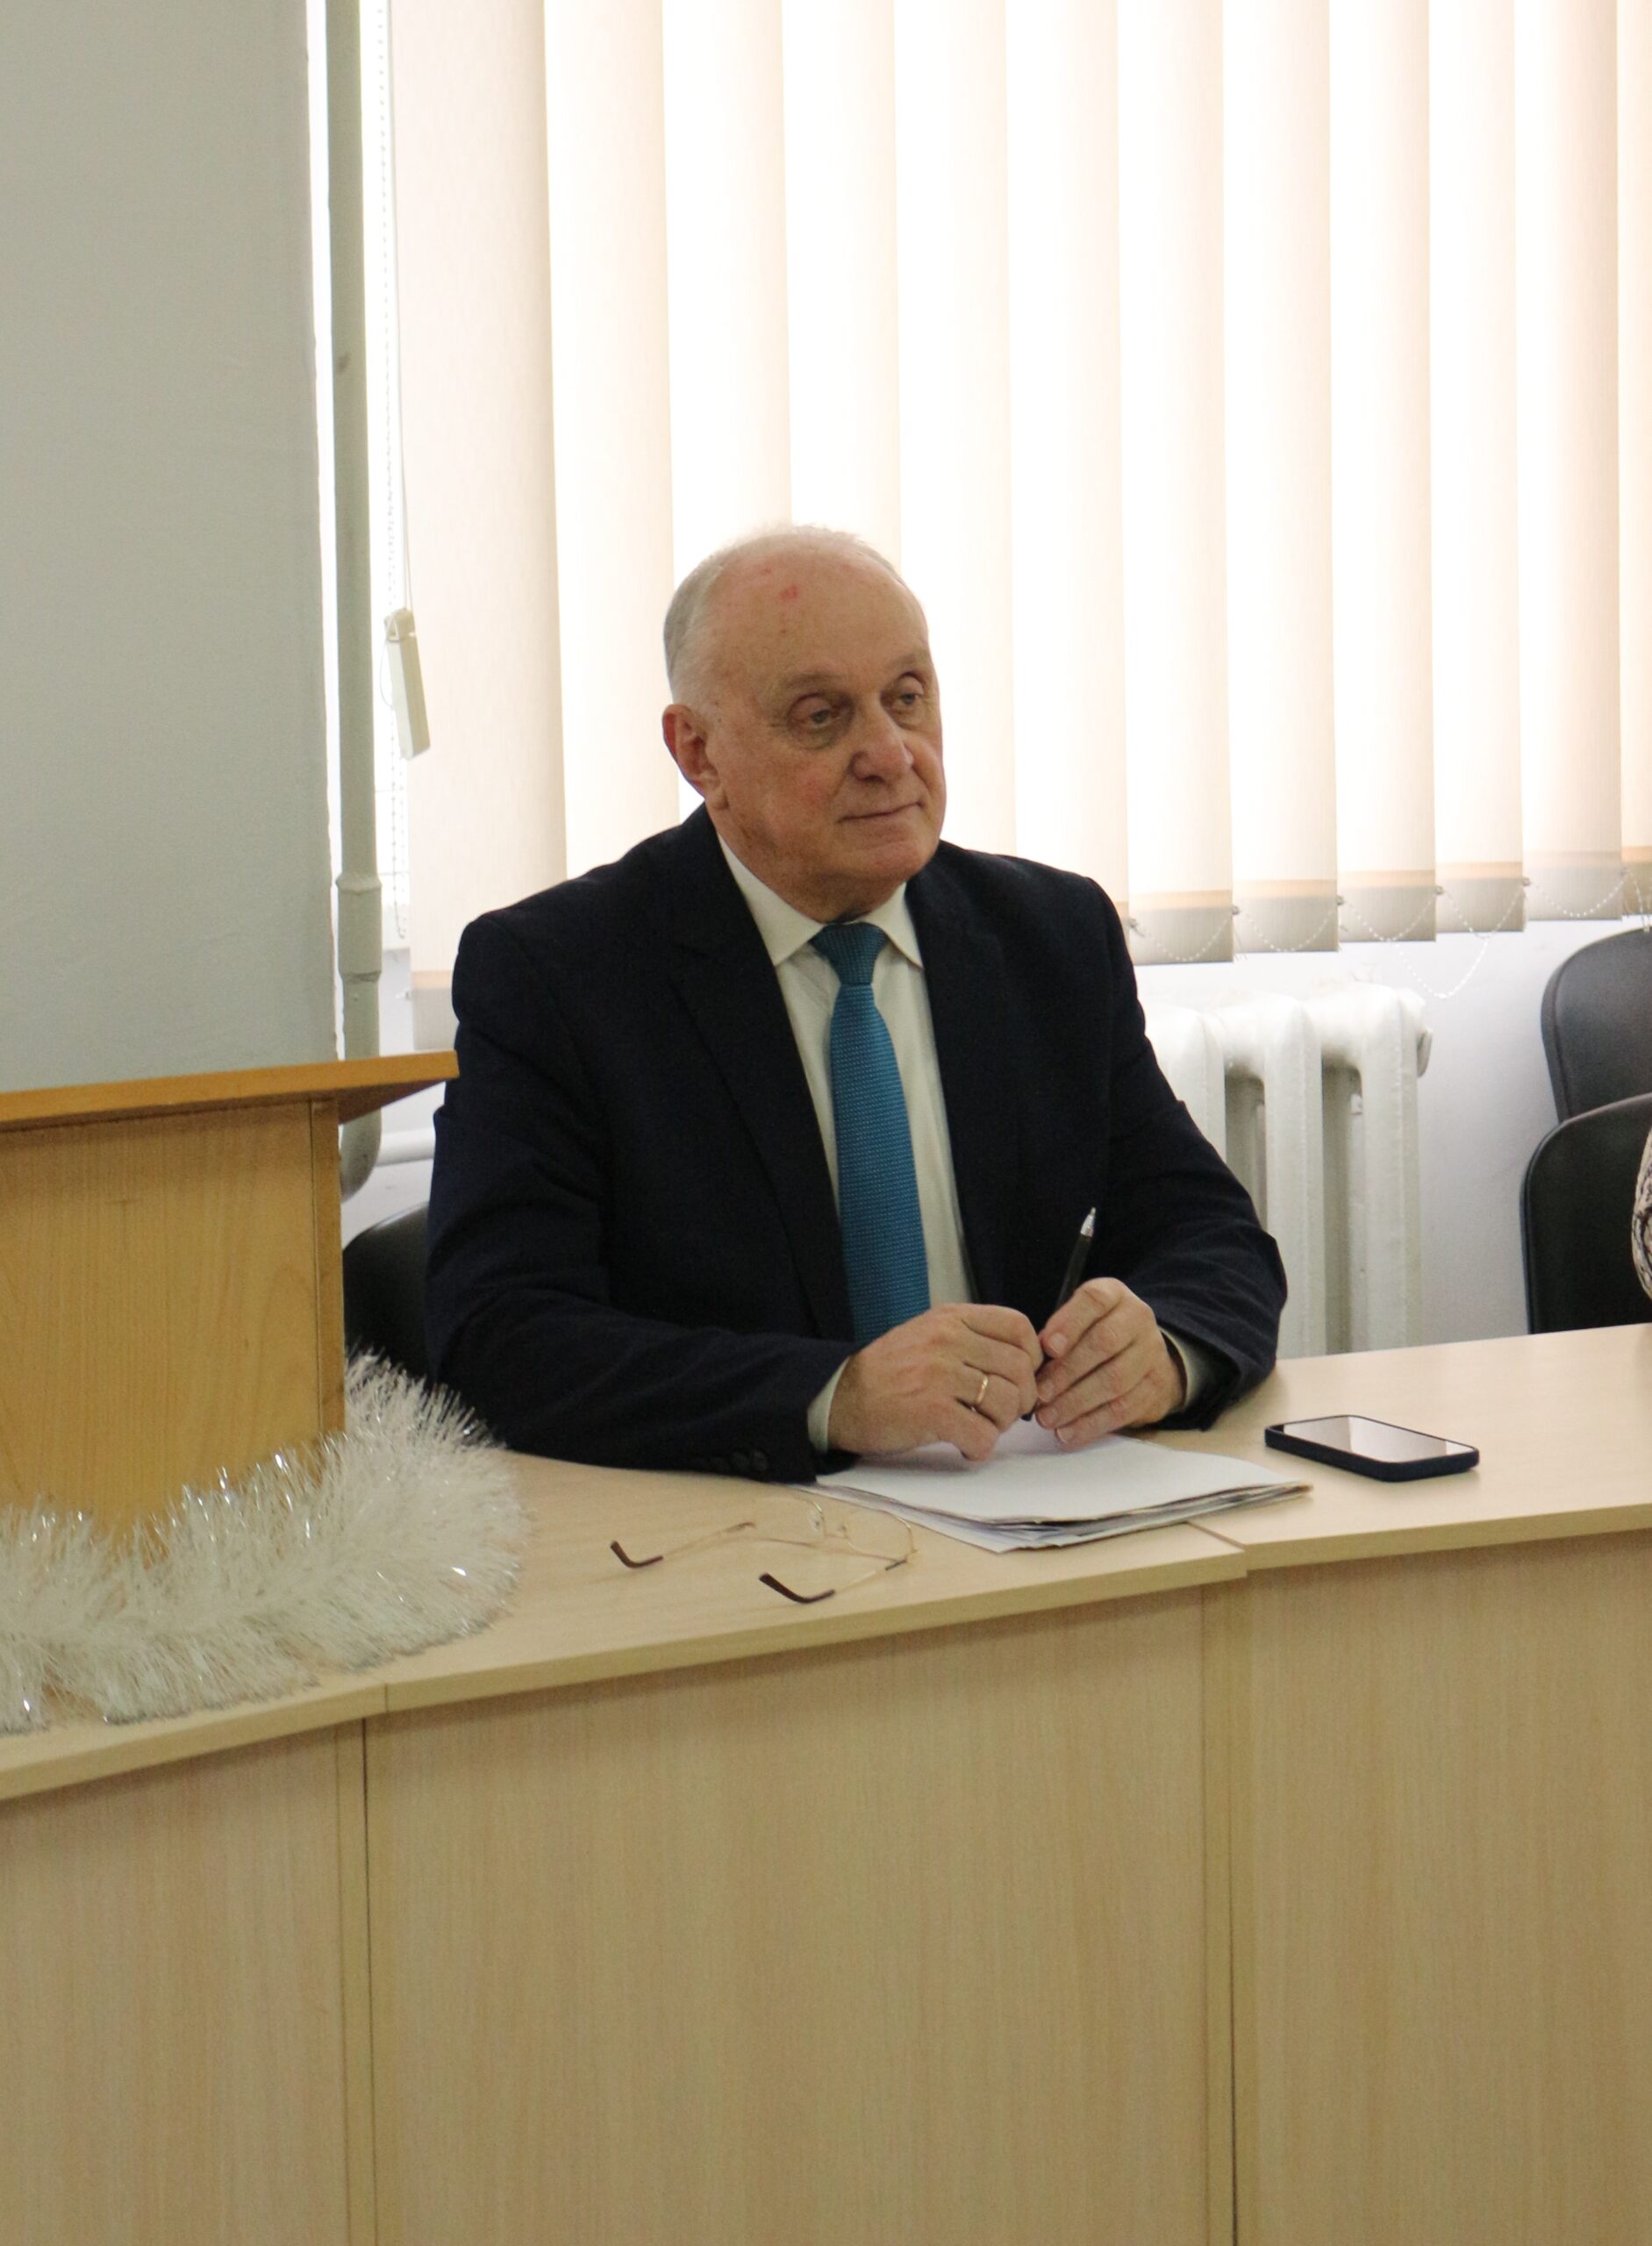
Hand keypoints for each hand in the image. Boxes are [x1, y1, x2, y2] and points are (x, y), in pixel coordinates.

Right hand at [827, 1304, 1041, 1459]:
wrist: (839, 1398)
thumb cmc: (888, 1372)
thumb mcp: (929, 1335)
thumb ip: (971, 1340)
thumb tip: (1023, 1362)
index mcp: (951, 1318)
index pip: (1018, 1327)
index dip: (1031, 1357)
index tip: (1019, 1377)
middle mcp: (948, 1340)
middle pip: (1020, 1369)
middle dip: (1021, 1398)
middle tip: (1002, 1414)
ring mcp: (939, 1374)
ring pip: (1007, 1403)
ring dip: (1000, 1425)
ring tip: (978, 1428)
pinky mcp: (932, 1411)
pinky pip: (984, 1435)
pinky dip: (980, 1447)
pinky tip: (963, 1445)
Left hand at [1034, 1278, 1185, 1446]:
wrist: (1142, 1355)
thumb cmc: (1094, 1335)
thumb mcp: (1077, 1321)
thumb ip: (1056, 1333)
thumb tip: (1034, 1358)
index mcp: (1114, 1295)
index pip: (1094, 1300)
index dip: (1069, 1323)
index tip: (1047, 1348)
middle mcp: (1138, 1319)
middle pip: (1104, 1343)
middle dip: (1067, 1372)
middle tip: (1039, 1394)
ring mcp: (1152, 1353)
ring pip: (1114, 1380)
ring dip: (1075, 1403)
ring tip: (1047, 1418)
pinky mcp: (1156, 1387)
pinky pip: (1123, 1409)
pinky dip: (1091, 1424)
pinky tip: (1067, 1434)